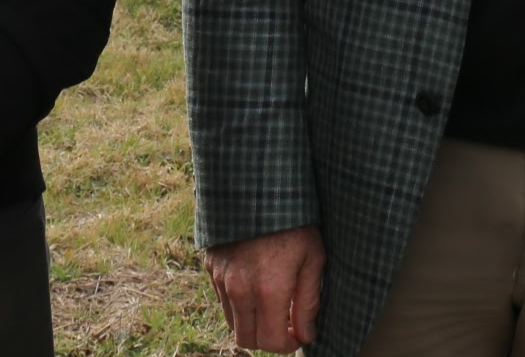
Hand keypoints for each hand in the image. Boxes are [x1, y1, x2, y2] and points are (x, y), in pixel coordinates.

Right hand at [204, 225, 324, 352]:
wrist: (259, 184)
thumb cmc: (295, 220)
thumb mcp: (313, 257)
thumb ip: (308, 302)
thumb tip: (306, 335)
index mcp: (269, 288)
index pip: (271, 342)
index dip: (287, 345)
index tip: (298, 335)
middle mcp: (240, 289)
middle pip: (247, 340)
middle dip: (268, 339)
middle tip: (285, 324)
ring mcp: (221, 278)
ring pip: (233, 323)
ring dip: (252, 322)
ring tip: (273, 303)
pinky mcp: (211, 267)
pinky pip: (223, 300)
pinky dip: (239, 303)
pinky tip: (256, 284)